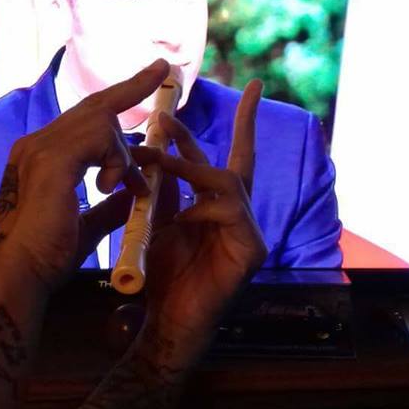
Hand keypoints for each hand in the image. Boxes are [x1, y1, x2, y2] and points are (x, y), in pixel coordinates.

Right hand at [0, 59, 169, 291]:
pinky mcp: (52, 159)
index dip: (116, 101)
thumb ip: (111, 204)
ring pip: (101, 120)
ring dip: (124, 152)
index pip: (84, 120)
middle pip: (94, 106)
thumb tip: (136, 190)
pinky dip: (117, 159)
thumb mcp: (88, 225)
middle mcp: (36, 144)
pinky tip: (112, 186)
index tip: (145, 84)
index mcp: (41, 157)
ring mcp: (40, 148)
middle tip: (162, 66)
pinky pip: (100, 137)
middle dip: (131, 87)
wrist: (19, 276)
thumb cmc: (45, 258)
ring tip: (127, 184)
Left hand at [136, 79, 266, 365]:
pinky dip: (202, 207)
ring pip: (228, 183)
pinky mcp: (251, 250)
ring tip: (155, 158)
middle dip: (226, 129)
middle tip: (174, 111)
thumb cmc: (165, 275)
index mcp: (217, 206)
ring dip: (188, 167)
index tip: (253, 87)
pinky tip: (183, 217)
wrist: (168, 321)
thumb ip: (166, 192)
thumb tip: (158, 151)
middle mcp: (238, 214)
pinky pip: (230, 212)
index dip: (241, 123)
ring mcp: (249, 231)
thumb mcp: (159, 223)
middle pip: (237, 161)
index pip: (226, 157)